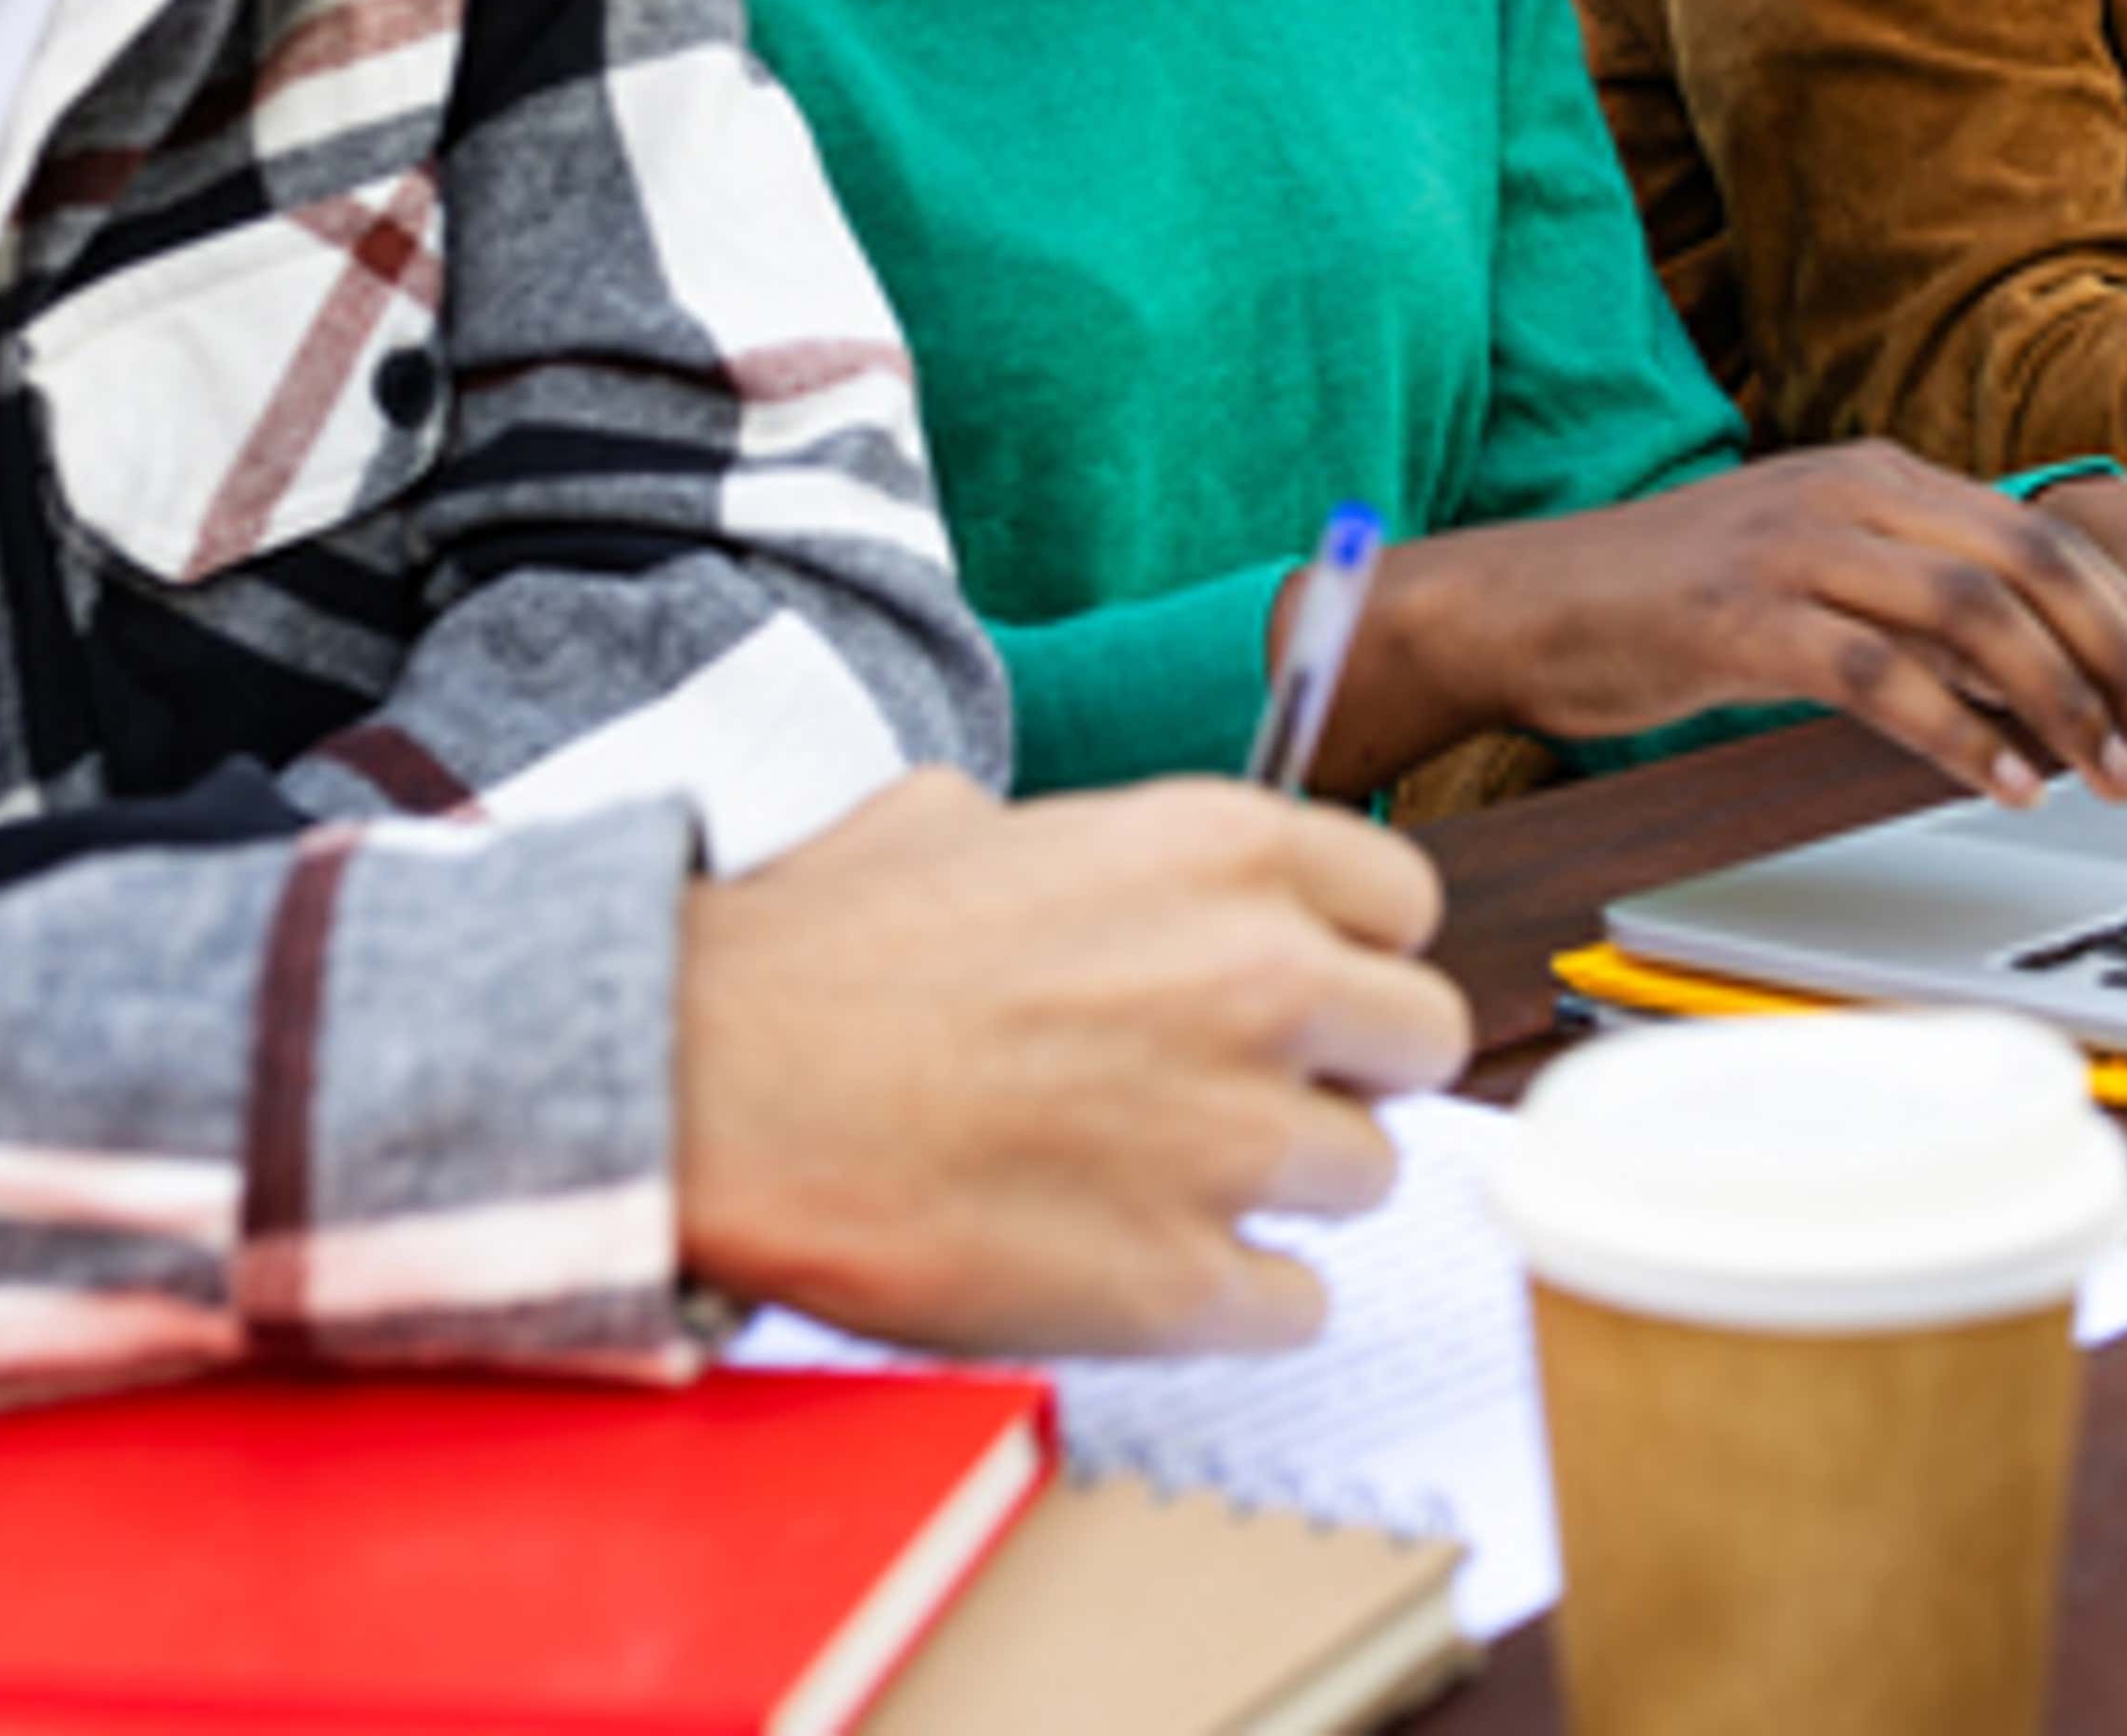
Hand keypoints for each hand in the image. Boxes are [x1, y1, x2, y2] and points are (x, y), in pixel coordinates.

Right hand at [674, 767, 1469, 1356]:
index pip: (1403, 901)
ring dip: (1284, 1188)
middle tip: (1252, 1091)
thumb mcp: (970, 822)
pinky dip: (1235, 1297)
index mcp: (1219, 849)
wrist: (705, 1081)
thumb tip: (1119, 884)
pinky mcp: (1181, 1283)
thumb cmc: (817, 952)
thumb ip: (1098, 849)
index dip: (1350, 949)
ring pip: (1367, 1178)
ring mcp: (1229, 1135)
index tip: (1302, 985)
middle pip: (1421, 1038)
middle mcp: (1259, 978)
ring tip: (1166, 1181)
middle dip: (1347, 1070)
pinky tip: (1138, 1263)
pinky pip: (1296, 1304)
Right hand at [1340, 445, 2126, 808]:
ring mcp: (1793, 547)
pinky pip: (1879, 670)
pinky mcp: (1741, 617)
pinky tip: (2004, 783)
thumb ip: (1917, 609)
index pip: (2048, 536)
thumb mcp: (1814, 581)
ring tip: (2111, 777)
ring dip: (2062, 700)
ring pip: (1973, 610)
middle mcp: (1848, 492)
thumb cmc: (1672, 608)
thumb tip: (2041, 684)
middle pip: (2033, 560)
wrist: (1524, 604)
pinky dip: (1958, 731)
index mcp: (1878, 475)